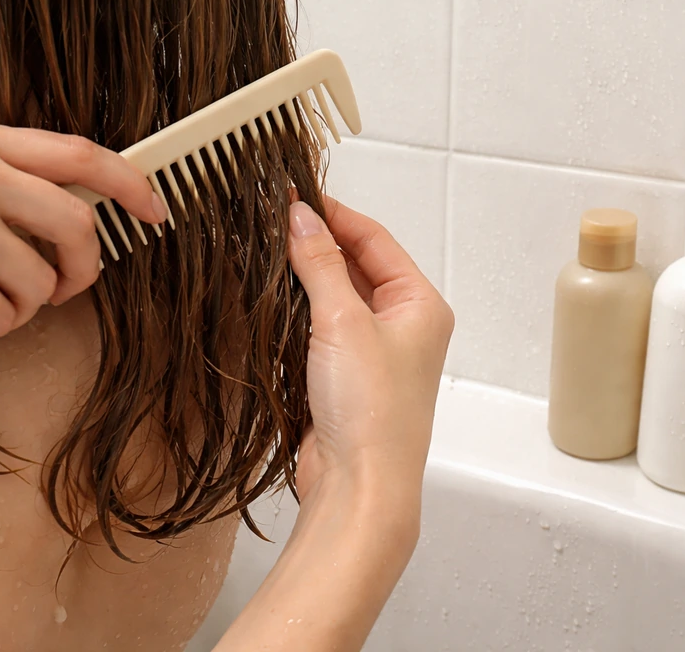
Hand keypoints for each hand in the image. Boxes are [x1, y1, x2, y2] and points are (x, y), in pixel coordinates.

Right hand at [287, 197, 453, 515]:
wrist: (359, 488)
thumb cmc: (372, 413)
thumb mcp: (344, 322)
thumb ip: (320, 263)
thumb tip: (300, 215)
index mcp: (421, 305)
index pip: (375, 240)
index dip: (334, 214)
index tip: (293, 194)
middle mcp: (403, 326)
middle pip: (356, 266)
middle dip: (316, 244)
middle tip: (270, 219)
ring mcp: (373, 353)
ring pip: (335, 297)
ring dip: (304, 277)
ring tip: (264, 249)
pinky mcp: (344, 378)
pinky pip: (320, 330)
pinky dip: (297, 312)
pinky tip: (270, 297)